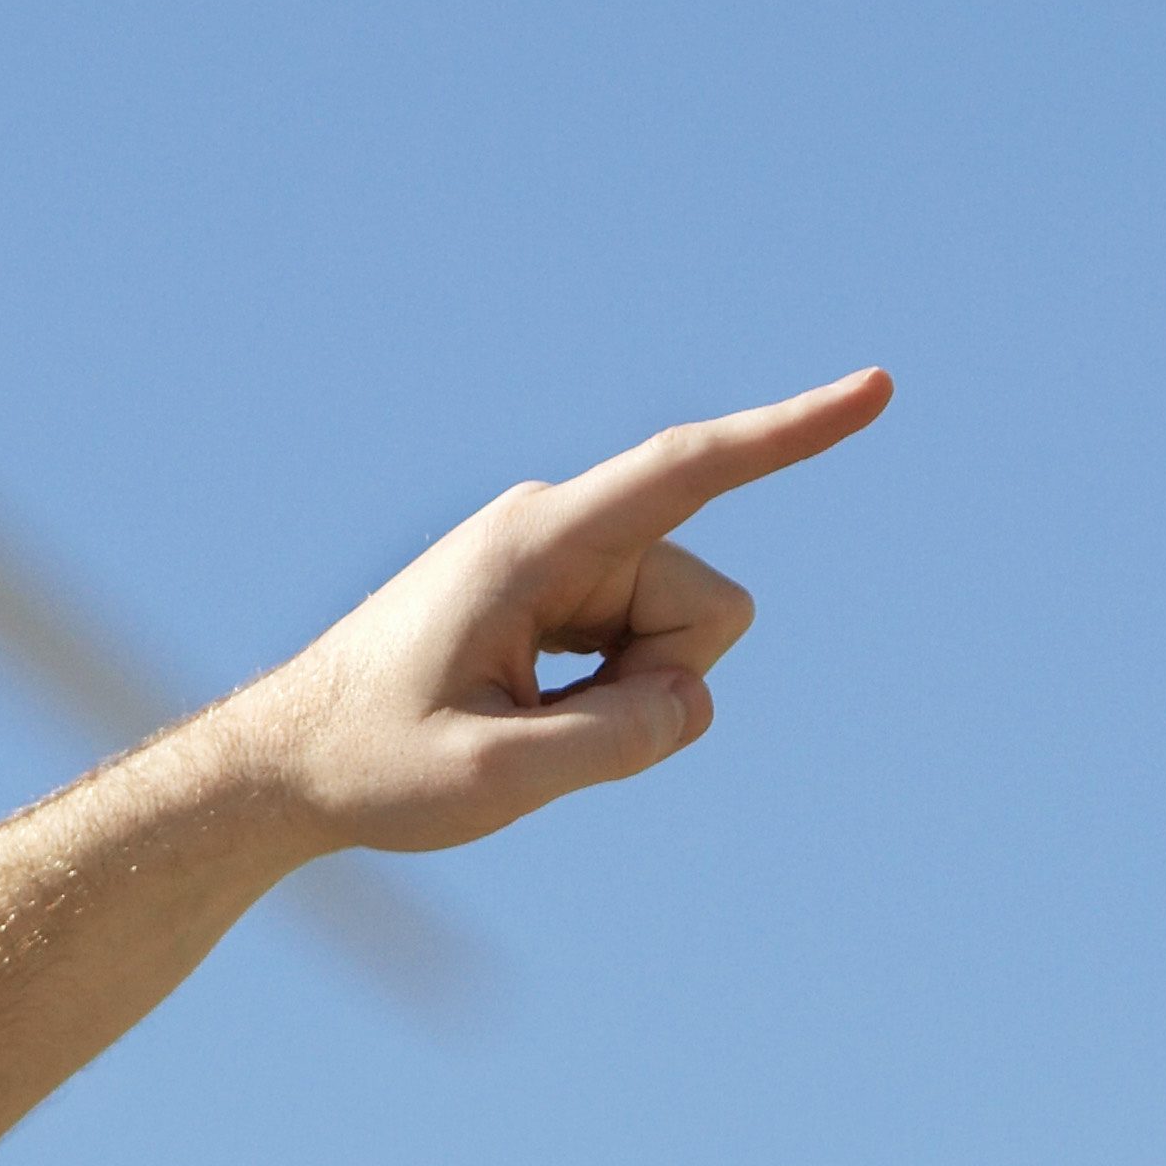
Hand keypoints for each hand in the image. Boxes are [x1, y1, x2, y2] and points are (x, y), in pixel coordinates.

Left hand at [230, 368, 890, 854]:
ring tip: (522, 724)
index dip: (791, 432)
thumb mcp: (493, 777)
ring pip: (683, 636)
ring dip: (629, 699)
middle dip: (662, 684)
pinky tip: (525, 713)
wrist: (287, 766)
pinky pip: (646, 650)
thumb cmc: (373, 765)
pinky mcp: (560, 594)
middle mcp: (557, 531)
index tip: (878, 388)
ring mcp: (561, 561)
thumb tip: (694, 700)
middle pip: (706, 606)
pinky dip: (610, 700)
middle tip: (541, 730)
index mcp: (535, 543)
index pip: (687, 471)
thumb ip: (613, 743)